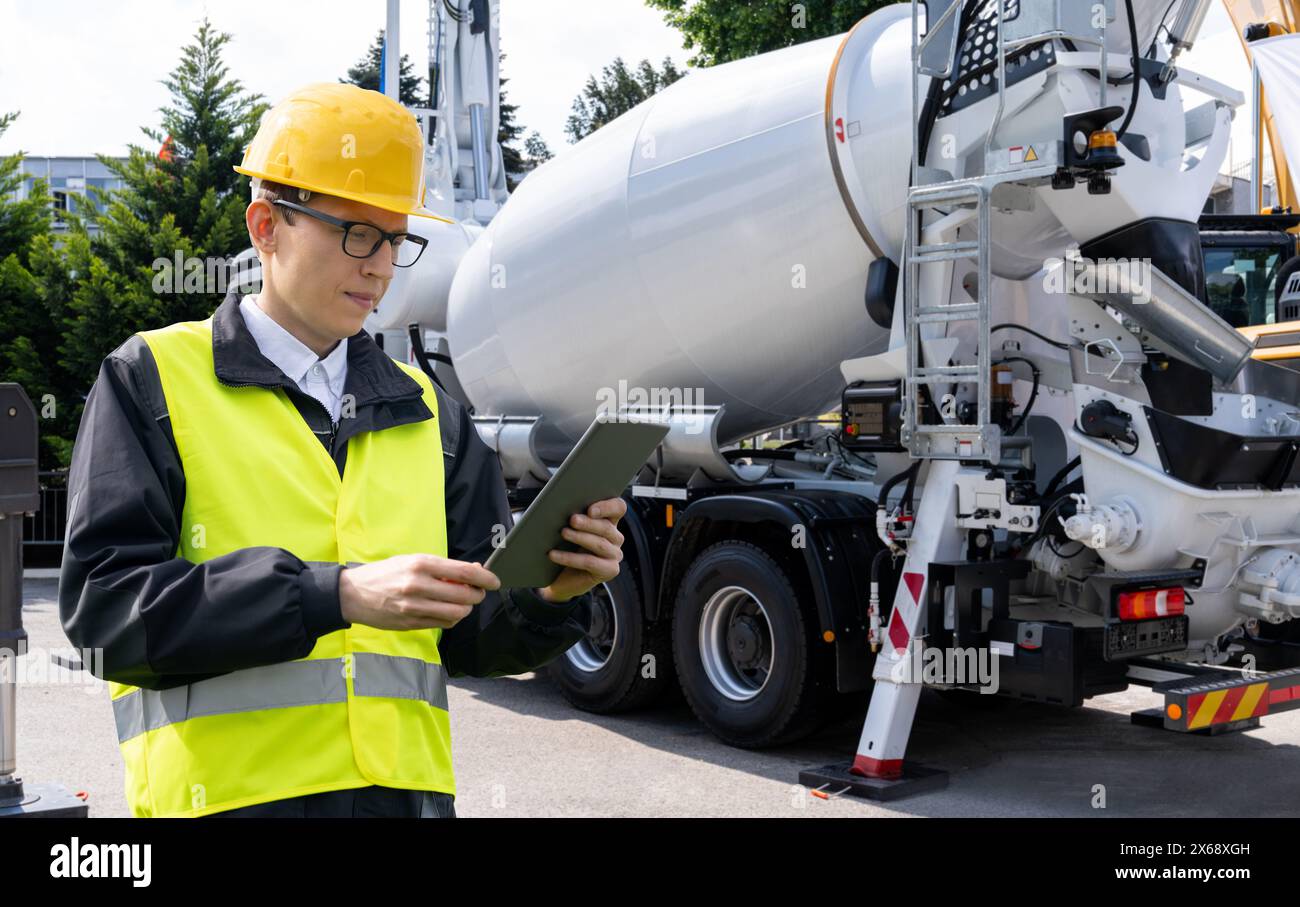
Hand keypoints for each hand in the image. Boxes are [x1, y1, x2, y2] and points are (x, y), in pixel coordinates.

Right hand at [339, 553, 500, 629]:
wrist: (352, 594)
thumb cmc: (385, 573)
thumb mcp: (412, 560)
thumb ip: (443, 567)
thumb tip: (474, 570)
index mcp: (420, 564)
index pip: (465, 572)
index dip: (485, 578)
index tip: (494, 581)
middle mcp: (418, 586)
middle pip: (465, 596)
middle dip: (478, 595)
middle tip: (477, 592)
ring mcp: (414, 607)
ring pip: (456, 614)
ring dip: (466, 609)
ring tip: (462, 602)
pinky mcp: (410, 624)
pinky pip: (442, 624)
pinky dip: (451, 619)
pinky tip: (447, 611)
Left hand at [535, 497, 627, 602]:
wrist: (561, 577)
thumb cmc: (565, 547)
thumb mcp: (569, 528)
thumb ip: (573, 517)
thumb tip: (560, 508)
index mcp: (609, 520)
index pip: (618, 507)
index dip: (607, 506)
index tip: (590, 509)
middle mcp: (616, 537)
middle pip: (607, 527)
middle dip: (588, 523)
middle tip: (572, 519)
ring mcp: (615, 554)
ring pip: (600, 544)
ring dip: (580, 537)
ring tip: (563, 533)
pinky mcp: (610, 570)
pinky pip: (590, 562)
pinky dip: (570, 558)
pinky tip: (554, 554)